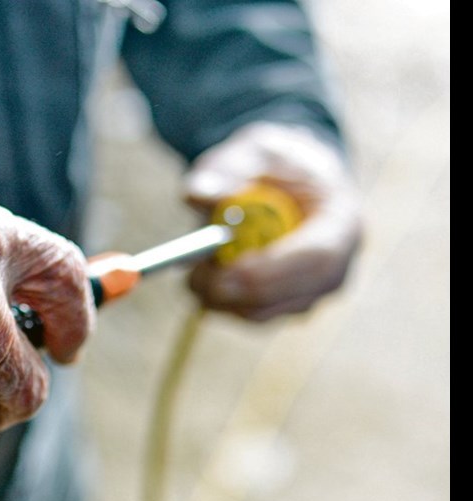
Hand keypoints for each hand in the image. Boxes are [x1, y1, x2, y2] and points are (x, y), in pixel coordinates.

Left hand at [182, 122, 363, 320]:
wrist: (286, 179)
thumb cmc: (272, 164)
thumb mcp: (250, 151)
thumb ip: (225, 169)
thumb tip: (198, 192)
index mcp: (342, 221)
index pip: (319, 258)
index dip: (273, 271)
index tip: (227, 271)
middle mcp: (336, 266)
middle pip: (292, 298)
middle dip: (239, 293)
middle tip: (194, 278)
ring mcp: (312, 292)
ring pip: (264, 313)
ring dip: (221, 297)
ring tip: (195, 265)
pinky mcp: (284, 306)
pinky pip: (249, 315)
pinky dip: (220, 301)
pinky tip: (204, 274)